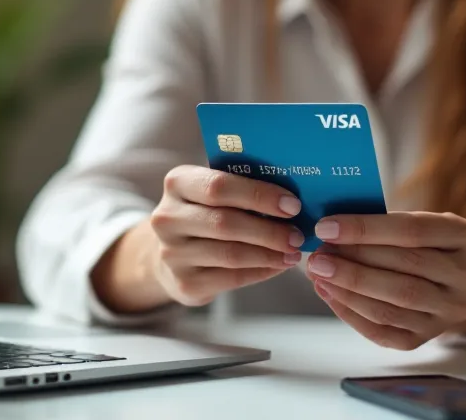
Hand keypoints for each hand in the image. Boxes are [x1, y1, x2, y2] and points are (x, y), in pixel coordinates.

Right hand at [149, 165, 304, 306]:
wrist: (170, 254)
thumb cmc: (203, 214)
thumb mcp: (211, 193)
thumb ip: (241, 189)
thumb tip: (292, 198)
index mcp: (177, 183)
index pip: (219, 186)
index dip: (259, 195)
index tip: (292, 205)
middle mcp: (167, 218)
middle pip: (226, 223)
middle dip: (269, 230)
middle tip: (298, 234)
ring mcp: (172, 253)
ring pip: (231, 254)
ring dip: (269, 254)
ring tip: (293, 252)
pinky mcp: (185, 283)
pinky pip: (232, 278)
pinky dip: (261, 271)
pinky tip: (278, 265)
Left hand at [305, 212, 465, 349]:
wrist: (450, 282)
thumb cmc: (424, 244)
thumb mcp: (417, 223)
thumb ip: (383, 224)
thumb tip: (330, 231)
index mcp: (465, 237)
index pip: (412, 230)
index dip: (365, 229)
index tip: (326, 228)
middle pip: (405, 267)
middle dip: (354, 260)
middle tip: (318, 255)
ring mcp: (452, 311)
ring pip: (395, 301)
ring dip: (349, 287)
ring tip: (319, 273)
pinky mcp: (431, 335)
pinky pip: (386, 330)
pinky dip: (352, 313)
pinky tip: (329, 294)